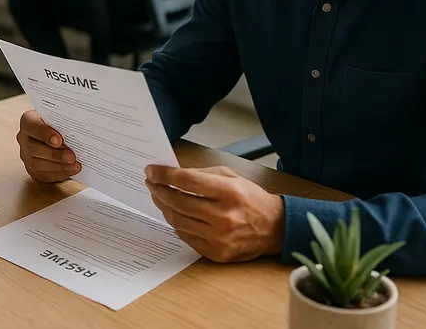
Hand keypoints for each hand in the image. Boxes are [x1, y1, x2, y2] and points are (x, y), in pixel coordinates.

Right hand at [17, 109, 80, 181]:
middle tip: (71, 157)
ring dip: (58, 166)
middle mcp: (24, 138)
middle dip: (54, 154)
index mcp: (28, 121)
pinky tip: (71, 171)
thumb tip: (78, 130)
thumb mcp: (61, 118)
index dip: (44, 133)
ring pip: (36, 164)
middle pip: (33, 148)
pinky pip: (42, 174)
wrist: (59, 133)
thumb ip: (64, 122)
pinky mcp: (32, 169)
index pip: (31, 125)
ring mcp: (26, 155)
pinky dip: (58, 174)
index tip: (59, 140)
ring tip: (74, 166)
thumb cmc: (60, 123)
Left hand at [145, 165, 284, 262]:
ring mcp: (219, 238)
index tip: (151, 170)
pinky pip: (185, 236)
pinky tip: (173, 213)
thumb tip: (172, 175)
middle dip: (158, 190)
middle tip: (151, 183)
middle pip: (177, 201)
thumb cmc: (251, 199)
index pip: (186, 181)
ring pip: (178, 220)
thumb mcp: (231, 177)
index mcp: (229, 192)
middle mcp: (223, 216)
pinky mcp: (216, 253)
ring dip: (163, 206)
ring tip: (159, 196)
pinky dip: (176, 223)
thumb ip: (201, 174)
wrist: (275, 228)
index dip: (164, 175)